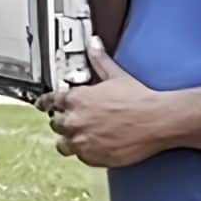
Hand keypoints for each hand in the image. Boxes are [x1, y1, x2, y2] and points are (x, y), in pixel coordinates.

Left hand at [36, 40, 173, 167]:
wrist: (157, 121)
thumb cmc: (139, 100)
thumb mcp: (116, 75)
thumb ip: (99, 60)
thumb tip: (94, 43)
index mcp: (75, 99)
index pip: (49, 101)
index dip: (46, 103)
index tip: (43, 105)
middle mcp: (74, 120)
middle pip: (55, 123)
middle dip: (63, 121)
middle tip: (74, 121)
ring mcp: (82, 140)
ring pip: (63, 143)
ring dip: (69, 140)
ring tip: (80, 137)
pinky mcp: (93, 157)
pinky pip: (80, 157)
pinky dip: (85, 152)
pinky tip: (95, 146)